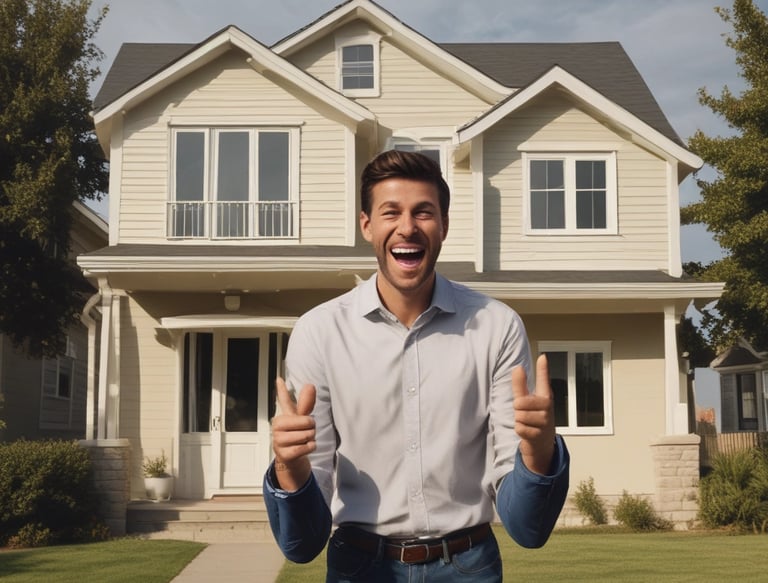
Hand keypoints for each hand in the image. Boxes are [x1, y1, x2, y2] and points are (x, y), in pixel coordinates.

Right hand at [271, 377, 316, 490]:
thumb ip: (306, 403)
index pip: (283, 400)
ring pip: (307, 435)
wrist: (291, 457)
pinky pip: (306, 447)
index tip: (280, 379)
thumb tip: (310, 385)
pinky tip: (303, 448)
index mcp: (282, 416)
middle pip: (307, 422)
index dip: (282, 389)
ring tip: (303, 440)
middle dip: (311, 428)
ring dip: (311, 439)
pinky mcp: (284, 453)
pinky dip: (310, 448)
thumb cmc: (296, 434)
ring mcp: (278, 440)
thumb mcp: (302, 419)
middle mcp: (277, 426)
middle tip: (305, 432)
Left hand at [512, 354, 555, 474]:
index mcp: (545, 397)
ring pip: (519, 416)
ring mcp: (545, 421)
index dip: (542, 369)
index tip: (542, 357)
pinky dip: (520, 431)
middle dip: (518, 410)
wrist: (542, 444)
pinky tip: (528, 432)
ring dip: (519, 421)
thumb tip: (518, 367)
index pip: (544, 381)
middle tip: (525, 414)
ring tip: (527, 423)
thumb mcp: (526, 401)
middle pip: (520, 403)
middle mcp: (547, 408)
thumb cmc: (533, 418)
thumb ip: (521, 385)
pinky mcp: (540, 434)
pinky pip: (519, 428)